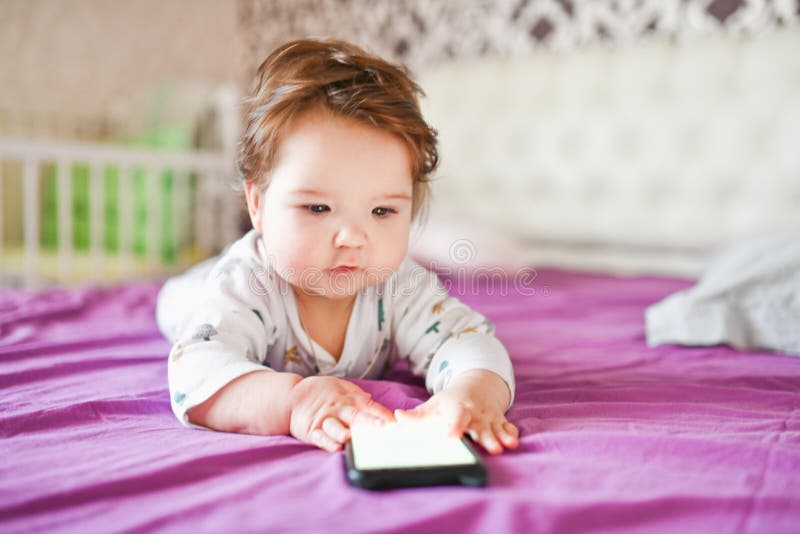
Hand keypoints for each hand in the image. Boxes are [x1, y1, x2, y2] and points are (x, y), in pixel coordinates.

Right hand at [288, 376, 394, 451]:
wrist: (290, 397)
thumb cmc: (317, 391)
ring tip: (353, 438)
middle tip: (381, 427)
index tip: (395, 422)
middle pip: (356, 416)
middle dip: (369, 422)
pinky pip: (321, 438)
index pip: (368, 405)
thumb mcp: (337, 385)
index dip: (382, 413)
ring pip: (337, 427)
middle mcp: (338, 409)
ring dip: (346, 433)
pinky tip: (336, 448)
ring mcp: (325, 421)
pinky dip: (328, 443)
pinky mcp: (312, 431)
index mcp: (347, 398)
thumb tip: (370, 399)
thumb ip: (355, 392)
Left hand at [394, 369, 518, 454]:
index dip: (454, 427)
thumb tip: (397, 417)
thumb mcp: (435, 404)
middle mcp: (475, 413)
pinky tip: (514, 441)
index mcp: (458, 408)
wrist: (479, 383)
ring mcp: (489, 417)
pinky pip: (507, 426)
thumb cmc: (452, 399)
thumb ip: (418, 415)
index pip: (456, 418)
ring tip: (508, 446)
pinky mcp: (500, 421)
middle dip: (487, 438)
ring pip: (496, 428)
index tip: (451, 438)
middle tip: (492, 450)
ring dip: (502, 437)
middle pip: (480, 427)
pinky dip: (511, 433)